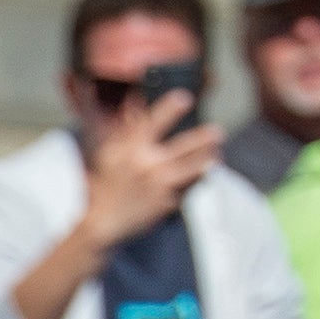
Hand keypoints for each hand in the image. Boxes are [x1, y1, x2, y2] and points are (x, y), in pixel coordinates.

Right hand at [80, 91, 219, 247]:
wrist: (102, 221)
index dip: (169, 109)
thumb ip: (125, 128)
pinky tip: (205, 171)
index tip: (185, 97)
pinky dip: (199, 178)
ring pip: (195, 167)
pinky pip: (191, 186)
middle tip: (217, 131)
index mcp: (128, 151)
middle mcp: (146, 166)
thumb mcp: (110, 153)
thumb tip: (134, 100)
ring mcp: (159, 185)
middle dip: (203, 138)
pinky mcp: (168, 201)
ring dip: (209, 158)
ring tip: (217, 152)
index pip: (151, 123)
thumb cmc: (105, 182)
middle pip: (183, 147)